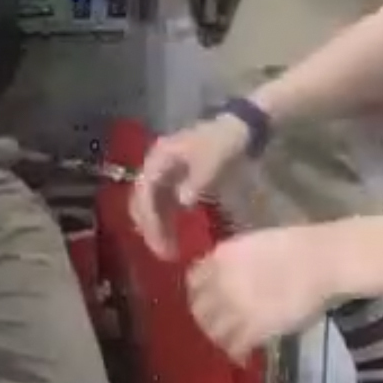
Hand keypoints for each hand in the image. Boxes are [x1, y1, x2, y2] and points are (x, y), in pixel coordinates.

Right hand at [129, 115, 256, 256]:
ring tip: (170, 252)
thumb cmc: (224, 142)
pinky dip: (167, 222)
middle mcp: (155, 167)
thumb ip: (197, 181)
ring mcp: (164, 174)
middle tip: (164, 254)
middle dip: (151, 229)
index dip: (150, 220)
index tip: (161, 243)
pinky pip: (164, 206)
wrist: (239, 127)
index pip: (145, 193)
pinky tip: (176, 238)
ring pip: (151, 206)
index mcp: (158, 158)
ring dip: (158, 229)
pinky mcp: (175, 181)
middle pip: (142, 202)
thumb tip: (183, 202)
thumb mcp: (212, 160)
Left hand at [187, 227, 344, 357]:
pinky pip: (235, 347)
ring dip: (220, 339)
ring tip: (230, 343)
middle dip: (206, 318)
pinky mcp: (254, 328)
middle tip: (218, 325)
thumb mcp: (253, 245)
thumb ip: (233, 263)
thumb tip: (226, 278)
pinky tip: (243, 356)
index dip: (199, 293)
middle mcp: (221, 283)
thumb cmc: (296, 246)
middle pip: (198, 309)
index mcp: (220, 258)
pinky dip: (237, 354)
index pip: (193, 281)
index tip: (208, 300)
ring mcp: (236, 307)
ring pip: (213, 332)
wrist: (322, 261)